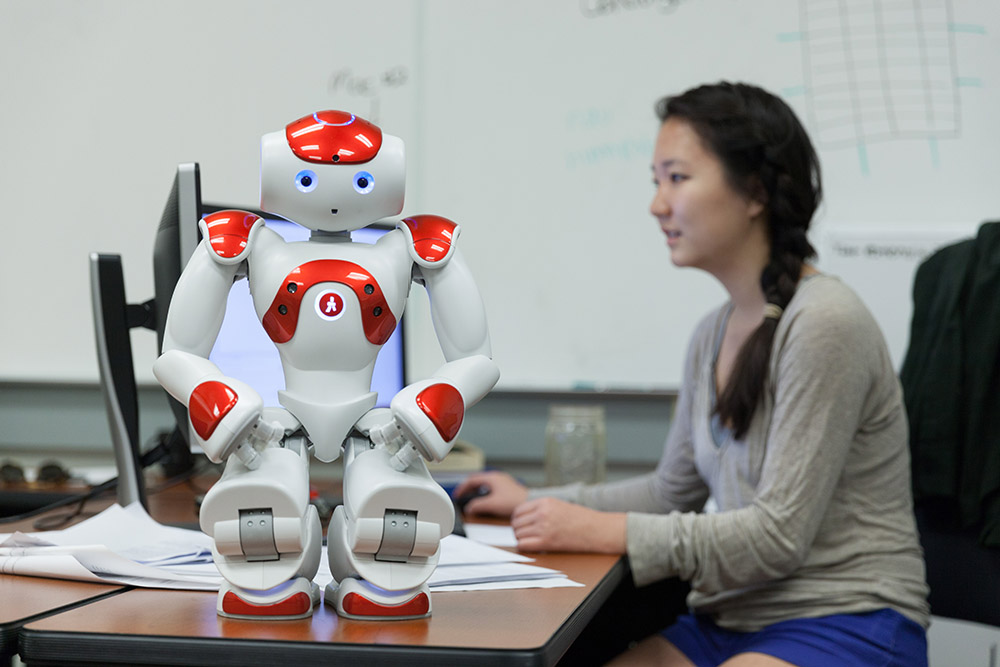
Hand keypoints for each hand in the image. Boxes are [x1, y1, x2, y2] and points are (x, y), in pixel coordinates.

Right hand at [452, 471, 527, 517]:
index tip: (457, 494)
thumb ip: (478, 505)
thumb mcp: (491, 504)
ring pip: (485, 483)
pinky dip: (484, 492)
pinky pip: (491, 487)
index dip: (462, 487)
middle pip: (478, 480)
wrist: (529, 503)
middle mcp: (497, 477)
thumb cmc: (514, 501)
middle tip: (463, 495)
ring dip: (477, 490)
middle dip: (469, 488)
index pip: (472, 480)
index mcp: (492, 478)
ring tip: (472, 498)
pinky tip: (485, 500)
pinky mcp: (507, 488)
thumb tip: (469, 508)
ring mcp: (503, 482)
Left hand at [510, 497, 626, 553]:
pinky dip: (524, 547)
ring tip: (529, 541)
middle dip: (518, 530)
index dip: (517, 519)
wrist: (596, 529)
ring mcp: (543, 527)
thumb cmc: (581, 519)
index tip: (521, 524)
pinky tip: (531, 547)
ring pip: (518, 534)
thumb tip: (524, 518)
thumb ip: (541, 508)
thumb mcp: (559, 505)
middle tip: (524, 534)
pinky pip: (523, 545)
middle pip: (516, 523)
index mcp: (545, 502)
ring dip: (520, 539)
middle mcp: (542, 513)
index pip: (518, 510)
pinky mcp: (547, 542)